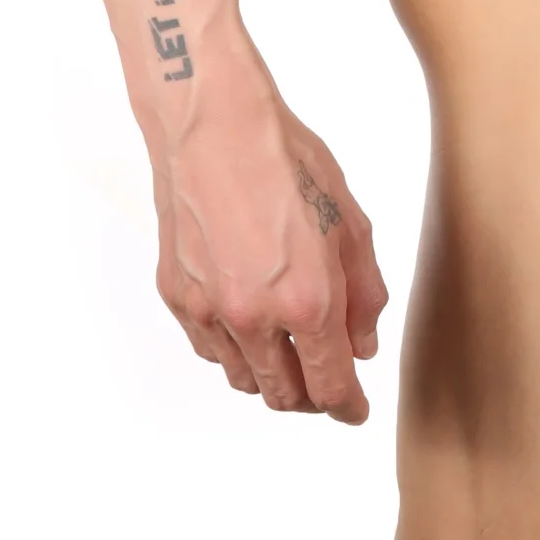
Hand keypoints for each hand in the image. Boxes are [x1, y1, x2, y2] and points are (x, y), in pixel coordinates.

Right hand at [150, 59, 389, 420]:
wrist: (216, 126)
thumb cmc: (289, 161)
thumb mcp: (351, 220)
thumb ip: (364, 293)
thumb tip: (363, 346)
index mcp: (307, 302)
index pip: (330, 385)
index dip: (348, 407)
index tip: (357, 413)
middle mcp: (253, 318)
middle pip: (284, 395)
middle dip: (313, 398)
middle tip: (330, 383)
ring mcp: (207, 311)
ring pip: (243, 379)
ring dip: (273, 377)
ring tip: (293, 352)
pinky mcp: (176, 297)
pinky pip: (209, 349)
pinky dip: (234, 351)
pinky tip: (252, 326)